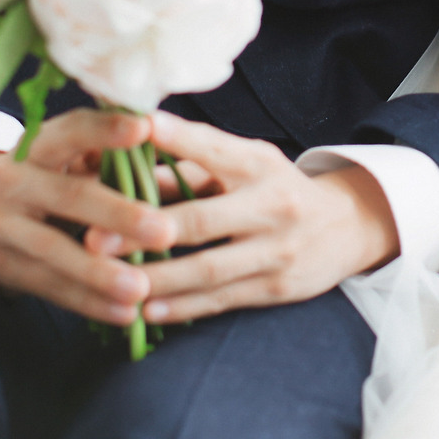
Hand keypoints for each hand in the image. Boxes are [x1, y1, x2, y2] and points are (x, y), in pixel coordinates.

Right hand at [0, 109, 175, 324]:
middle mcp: (9, 179)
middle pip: (68, 196)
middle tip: (165, 232)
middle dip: (119, 215)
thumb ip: (103, 156)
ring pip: (54, 251)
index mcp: (34, 145)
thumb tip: (160, 148)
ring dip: (101, 274)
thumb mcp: (65, 156)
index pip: (70, 131)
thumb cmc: (46, 176)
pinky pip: (47, 287)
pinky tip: (125, 314)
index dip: (104, 129)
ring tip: (143, 288)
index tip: (144, 129)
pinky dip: (89, 303)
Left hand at [82, 110, 399, 323]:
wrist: (344, 227)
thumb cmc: (273, 187)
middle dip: (146, 231)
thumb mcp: (242, 164)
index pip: (213, 148)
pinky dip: (182, 307)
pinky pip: (221, 300)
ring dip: (157, 278)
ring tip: (114, 282)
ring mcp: (276, 250)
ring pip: (208, 269)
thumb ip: (187, 167)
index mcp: (258, 164)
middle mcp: (270, 205)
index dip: (176, 138)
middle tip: (95, 239)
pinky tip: (147, 310)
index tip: (137, 128)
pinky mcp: (276, 287)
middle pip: (202, 220)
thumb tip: (126, 164)